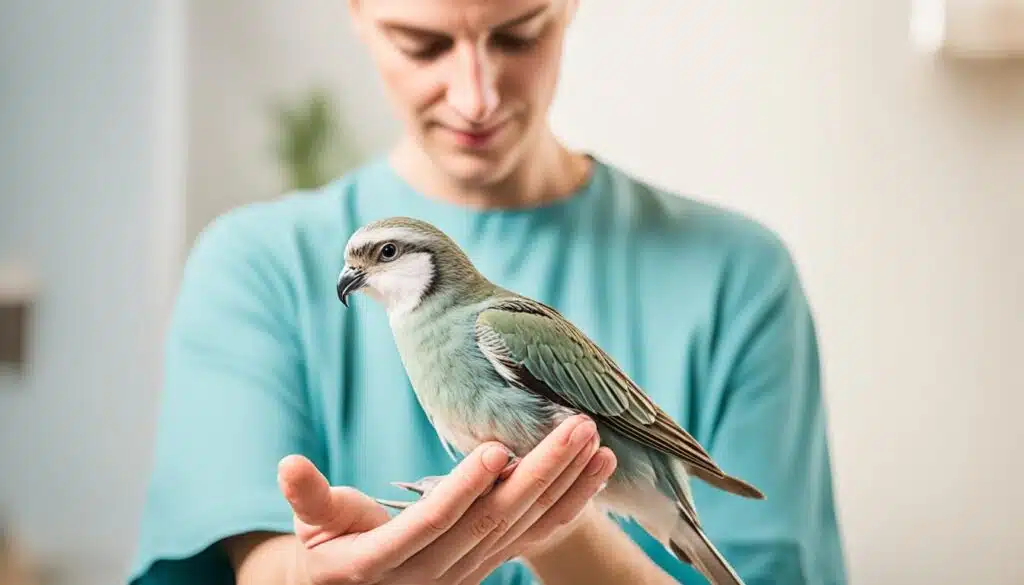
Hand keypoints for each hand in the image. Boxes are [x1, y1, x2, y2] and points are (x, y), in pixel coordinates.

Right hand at [277, 414, 615, 584]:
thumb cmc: (326, 551)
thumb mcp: (311, 527)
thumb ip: (308, 499)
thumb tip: (287, 466)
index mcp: (385, 563)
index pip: (434, 524)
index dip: (465, 488)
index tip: (496, 449)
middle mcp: (435, 573)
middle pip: (495, 521)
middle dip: (540, 472)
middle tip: (574, 424)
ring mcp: (469, 571)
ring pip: (524, 528)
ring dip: (564, 483)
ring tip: (595, 440)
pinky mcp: (490, 564)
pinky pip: (537, 536)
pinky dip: (570, 503)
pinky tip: (598, 472)